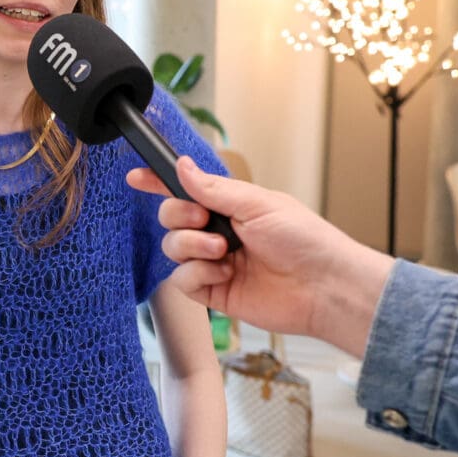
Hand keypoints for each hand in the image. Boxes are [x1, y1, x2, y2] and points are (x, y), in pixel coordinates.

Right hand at [127, 157, 392, 356]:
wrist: (322, 286)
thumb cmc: (303, 240)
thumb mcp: (257, 203)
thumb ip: (213, 188)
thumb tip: (181, 165)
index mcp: (229, 206)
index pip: (184, 190)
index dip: (157, 183)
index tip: (136, 177)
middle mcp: (217, 232)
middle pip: (170, 218)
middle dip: (179, 216)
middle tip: (203, 220)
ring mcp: (212, 262)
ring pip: (172, 248)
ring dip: (192, 246)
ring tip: (223, 251)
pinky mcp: (212, 291)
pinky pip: (181, 280)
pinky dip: (198, 273)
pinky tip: (225, 274)